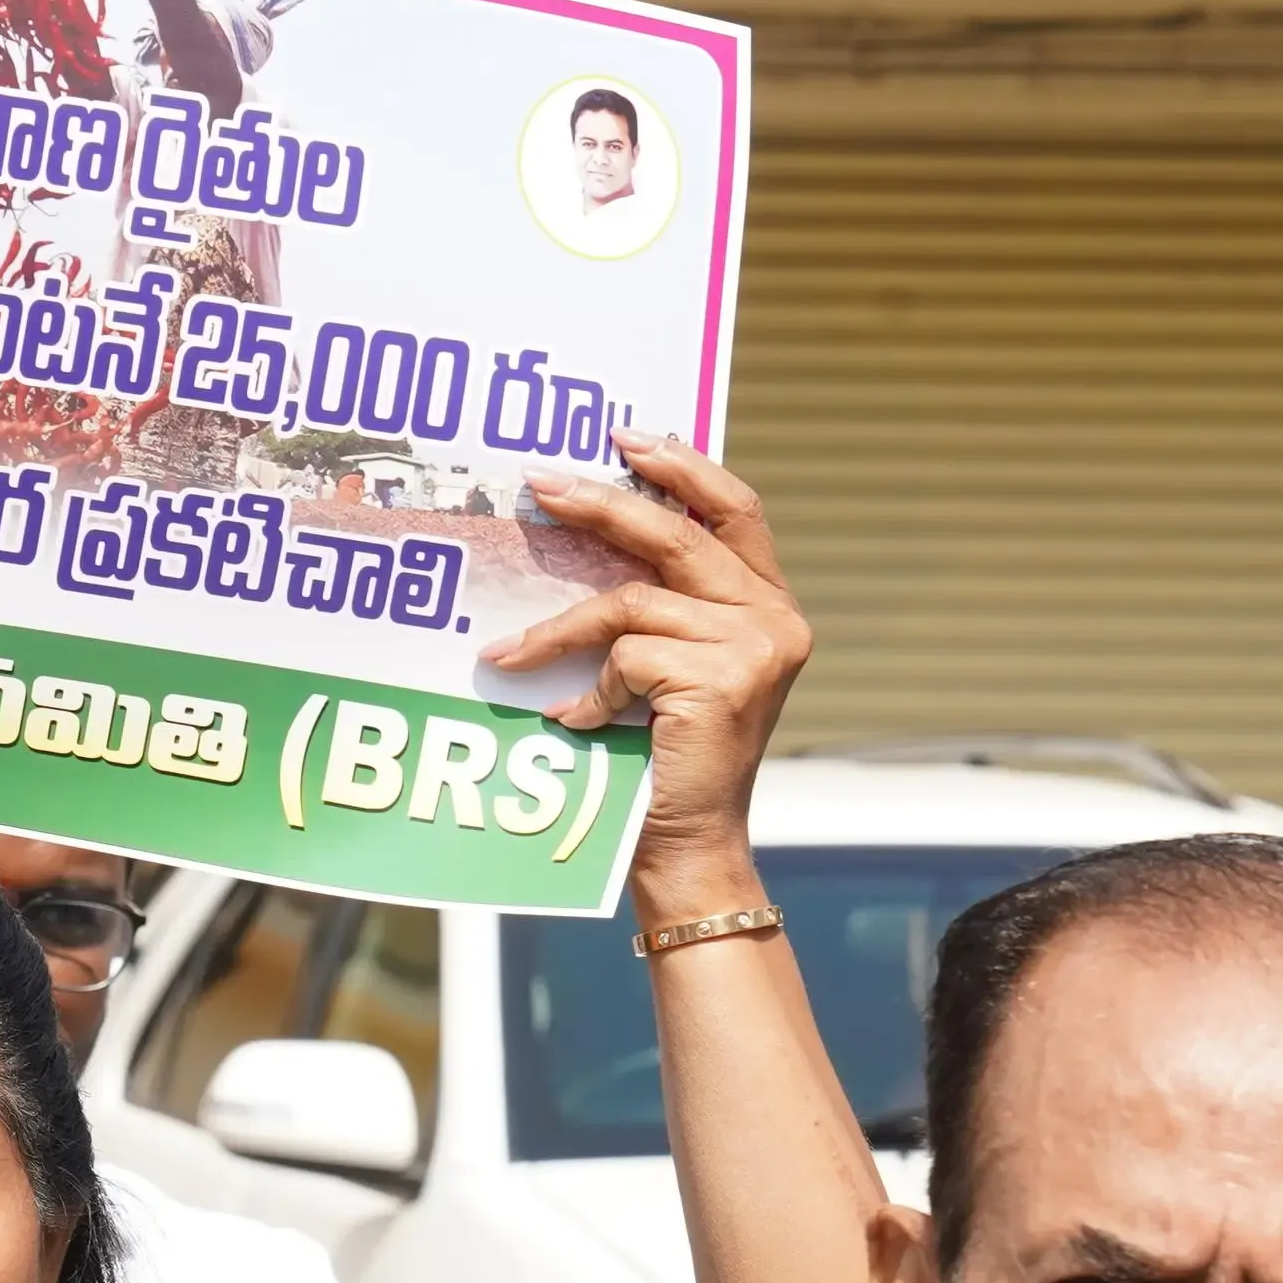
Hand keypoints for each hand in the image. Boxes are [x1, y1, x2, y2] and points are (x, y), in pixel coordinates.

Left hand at [473, 435, 810, 906]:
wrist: (690, 845)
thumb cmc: (666, 758)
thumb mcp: (672, 666)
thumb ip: (661, 604)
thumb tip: (591, 525)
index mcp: (769, 604)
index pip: (735, 510)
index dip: (682, 468)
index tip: (626, 436)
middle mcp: (775, 618)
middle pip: (678, 535)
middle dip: (603, 504)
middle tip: (541, 486)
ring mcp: (754, 648)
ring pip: (632, 603)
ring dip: (559, 630)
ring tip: (508, 654)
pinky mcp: (721, 681)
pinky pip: (626, 658)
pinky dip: (586, 691)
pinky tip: (571, 722)